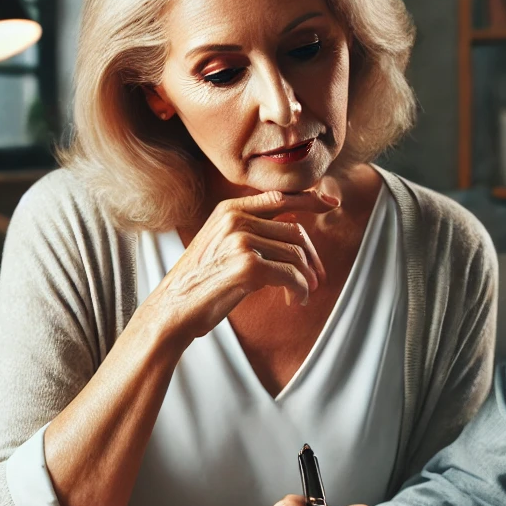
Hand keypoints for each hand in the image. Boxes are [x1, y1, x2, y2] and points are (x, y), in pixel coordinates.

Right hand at [144, 189, 338, 343]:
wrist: (173, 308)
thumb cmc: (201, 280)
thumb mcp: (221, 243)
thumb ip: (252, 228)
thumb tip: (294, 225)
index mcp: (230, 210)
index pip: (281, 198)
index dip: (310, 199)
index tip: (332, 204)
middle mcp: (236, 220)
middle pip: (296, 232)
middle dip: (312, 258)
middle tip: (317, 279)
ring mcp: (241, 241)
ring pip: (297, 256)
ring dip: (307, 279)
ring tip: (304, 293)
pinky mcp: (248, 267)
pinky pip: (292, 276)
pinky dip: (300, 290)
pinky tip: (296, 300)